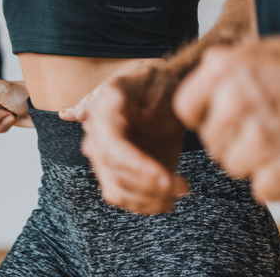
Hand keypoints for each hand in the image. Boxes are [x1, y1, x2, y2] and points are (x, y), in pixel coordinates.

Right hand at [74, 63, 188, 213]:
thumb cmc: (154, 81)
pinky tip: (173, 195)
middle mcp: (97, 140)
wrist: (160, 94)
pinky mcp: (119, 176)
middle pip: (116, 176)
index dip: (138, 168)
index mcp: (100, 114)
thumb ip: (129, 86)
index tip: (165, 178)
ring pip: (120, 193)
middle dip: (150, 187)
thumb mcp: (147, 76)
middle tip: (183, 186)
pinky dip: (150, 204)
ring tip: (183, 188)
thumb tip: (109, 98)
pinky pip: (127, 200)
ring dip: (152, 199)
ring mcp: (105, 161)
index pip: (113, 151)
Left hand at [173, 36, 279, 204]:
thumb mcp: (265, 48)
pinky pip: (262, 190)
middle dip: (235, 142)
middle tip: (267, 132)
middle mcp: (236, 101)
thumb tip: (206, 70)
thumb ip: (230, 64)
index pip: (185, 108)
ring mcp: (260, 138)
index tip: (225, 120)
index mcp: (226, 68)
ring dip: (257, 164)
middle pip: (212, 143)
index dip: (205, 117)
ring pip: (235, 168)